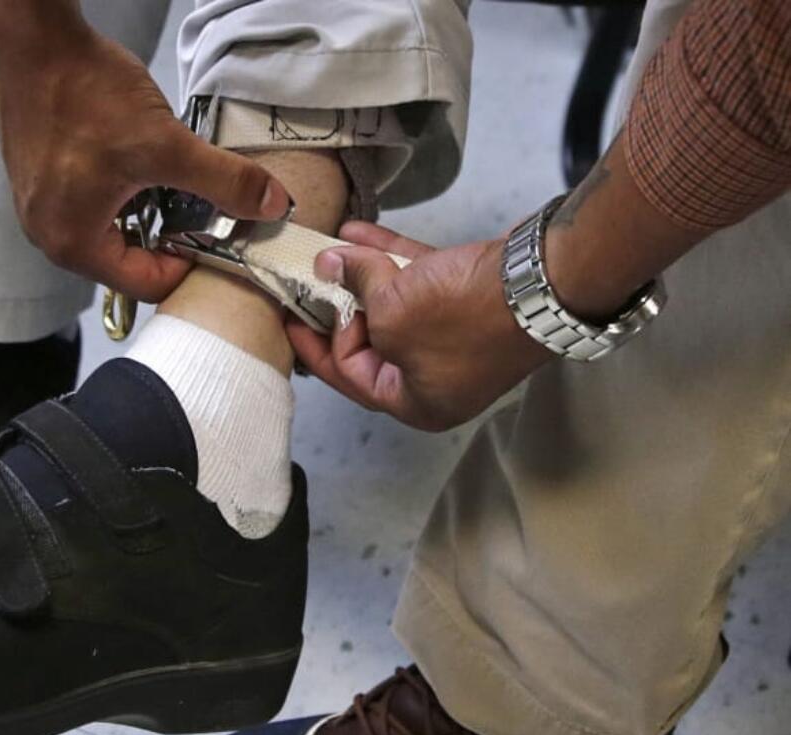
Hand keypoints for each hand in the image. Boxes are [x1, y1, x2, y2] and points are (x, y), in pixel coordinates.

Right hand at [0, 28, 289, 300]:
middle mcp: (50, 236)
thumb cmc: (83, 93)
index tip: (218, 234)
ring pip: (114, 231)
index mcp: (73, 243)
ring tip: (171, 178)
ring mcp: (41, 209)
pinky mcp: (42, 182)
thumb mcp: (166, 144)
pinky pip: (94, 206)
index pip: (148, 284)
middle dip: (170, 237)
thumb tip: (271, 205)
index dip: (191, 263)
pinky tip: (141, 162)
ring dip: (149, 212)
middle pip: (130, 262)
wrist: (33, 41)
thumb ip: (223, 181)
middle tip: (202, 206)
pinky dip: (125, 193)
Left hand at [287, 221, 552, 430]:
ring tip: (327, 246)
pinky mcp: (471, 300)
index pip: (350, 376)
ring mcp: (456, 338)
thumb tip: (329, 264)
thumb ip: (353, 287)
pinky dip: (391, 258)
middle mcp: (436, 377)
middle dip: (339, 303)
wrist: (544, 279)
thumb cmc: (464, 314)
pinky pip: (420, 281)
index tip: (292, 311)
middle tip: (305, 279)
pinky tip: (359, 231)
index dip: (317, 341)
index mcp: (416, 402)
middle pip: (372, 340)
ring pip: (395, 304)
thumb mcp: (391, 308)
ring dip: (361, 274)